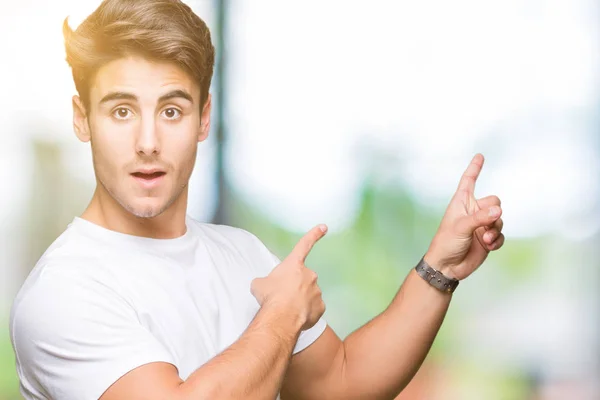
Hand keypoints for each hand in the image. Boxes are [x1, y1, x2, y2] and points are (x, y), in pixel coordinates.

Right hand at [251, 224, 327, 330]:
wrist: (281, 317)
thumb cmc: (270, 297)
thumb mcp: (259, 284)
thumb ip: (265, 281)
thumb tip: (264, 285)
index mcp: (294, 265)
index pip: (304, 245)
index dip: (314, 235)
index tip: (324, 227)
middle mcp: (309, 275)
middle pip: (303, 278)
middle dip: (295, 286)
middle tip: (283, 297)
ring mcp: (316, 291)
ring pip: (309, 294)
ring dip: (300, 300)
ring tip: (288, 309)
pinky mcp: (320, 307)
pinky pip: (313, 308)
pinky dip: (307, 312)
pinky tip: (297, 316)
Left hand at [425, 154, 504, 280]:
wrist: (447, 266)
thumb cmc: (446, 243)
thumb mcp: (461, 227)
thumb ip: (480, 218)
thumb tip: (499, 211)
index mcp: (461, 203)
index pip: (469, 181)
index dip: (474, 169)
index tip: (480, 156)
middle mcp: (473, 211)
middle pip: (495, 202)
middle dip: (495, 212)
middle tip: (487, 223)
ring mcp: (481, 225)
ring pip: (500, 220)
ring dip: (495, 230)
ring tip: (485, 240)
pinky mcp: (487, 239)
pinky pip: (501, 235)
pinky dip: (497, 240)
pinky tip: (489, 246)